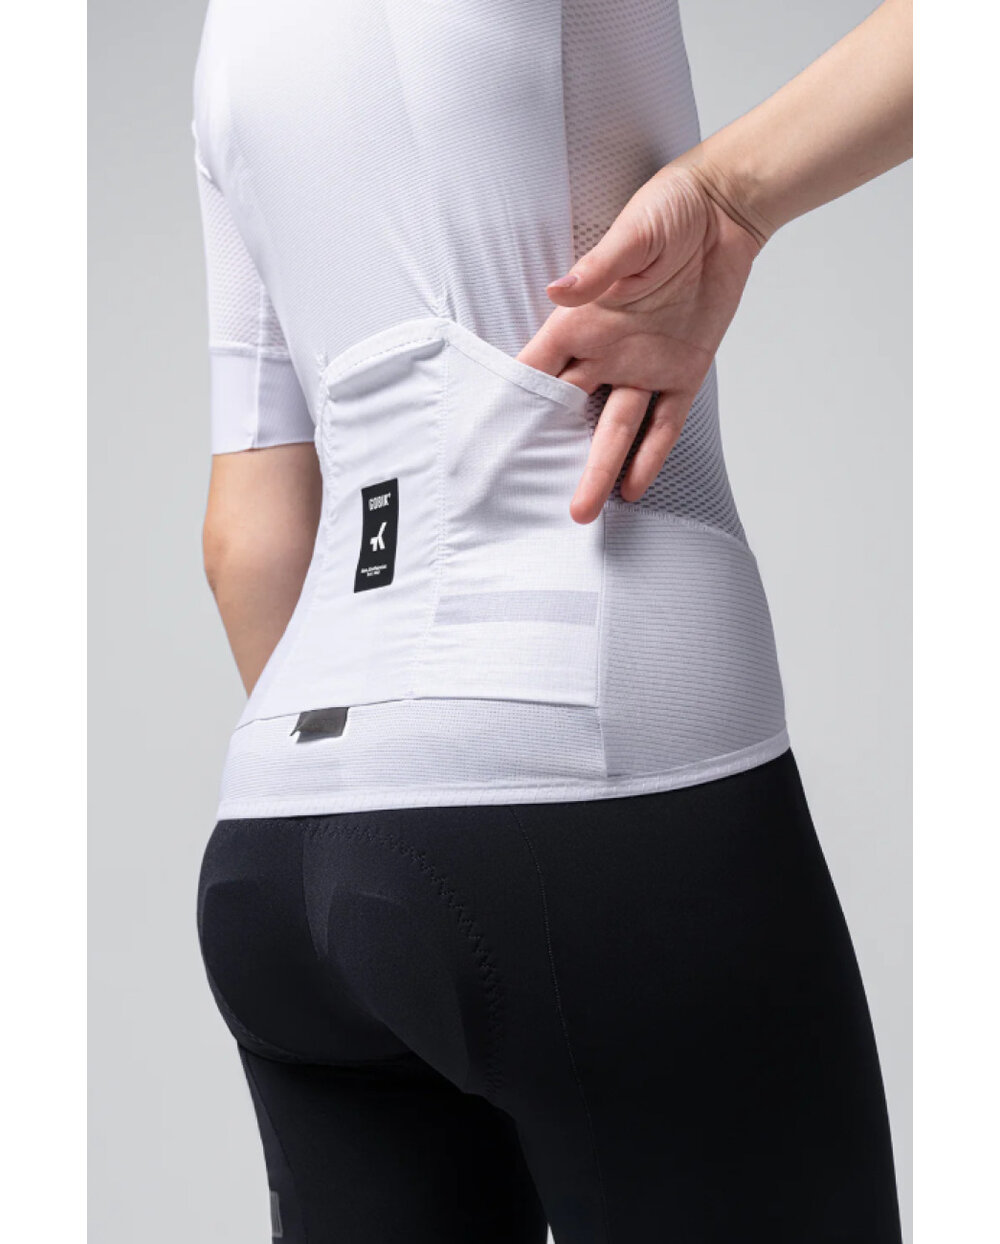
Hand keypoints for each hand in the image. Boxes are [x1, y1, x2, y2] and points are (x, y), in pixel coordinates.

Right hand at [517, 163, 761, 523]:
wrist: (725, 210)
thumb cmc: (669, 209)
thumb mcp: (633, 232)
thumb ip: (599, 268)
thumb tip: (559, 290)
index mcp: (583, 319)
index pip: (536, 370)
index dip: (511, 404)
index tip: (488, 441)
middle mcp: (607, 350)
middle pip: (568, 412)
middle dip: (547, 452)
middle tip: (526, 493)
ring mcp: (644, 365)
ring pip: (616, 429)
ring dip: (600, 468)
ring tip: (583, 510)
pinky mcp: (683, 371)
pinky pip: (665, 423)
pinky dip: (652, 455)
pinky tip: (635, 487)